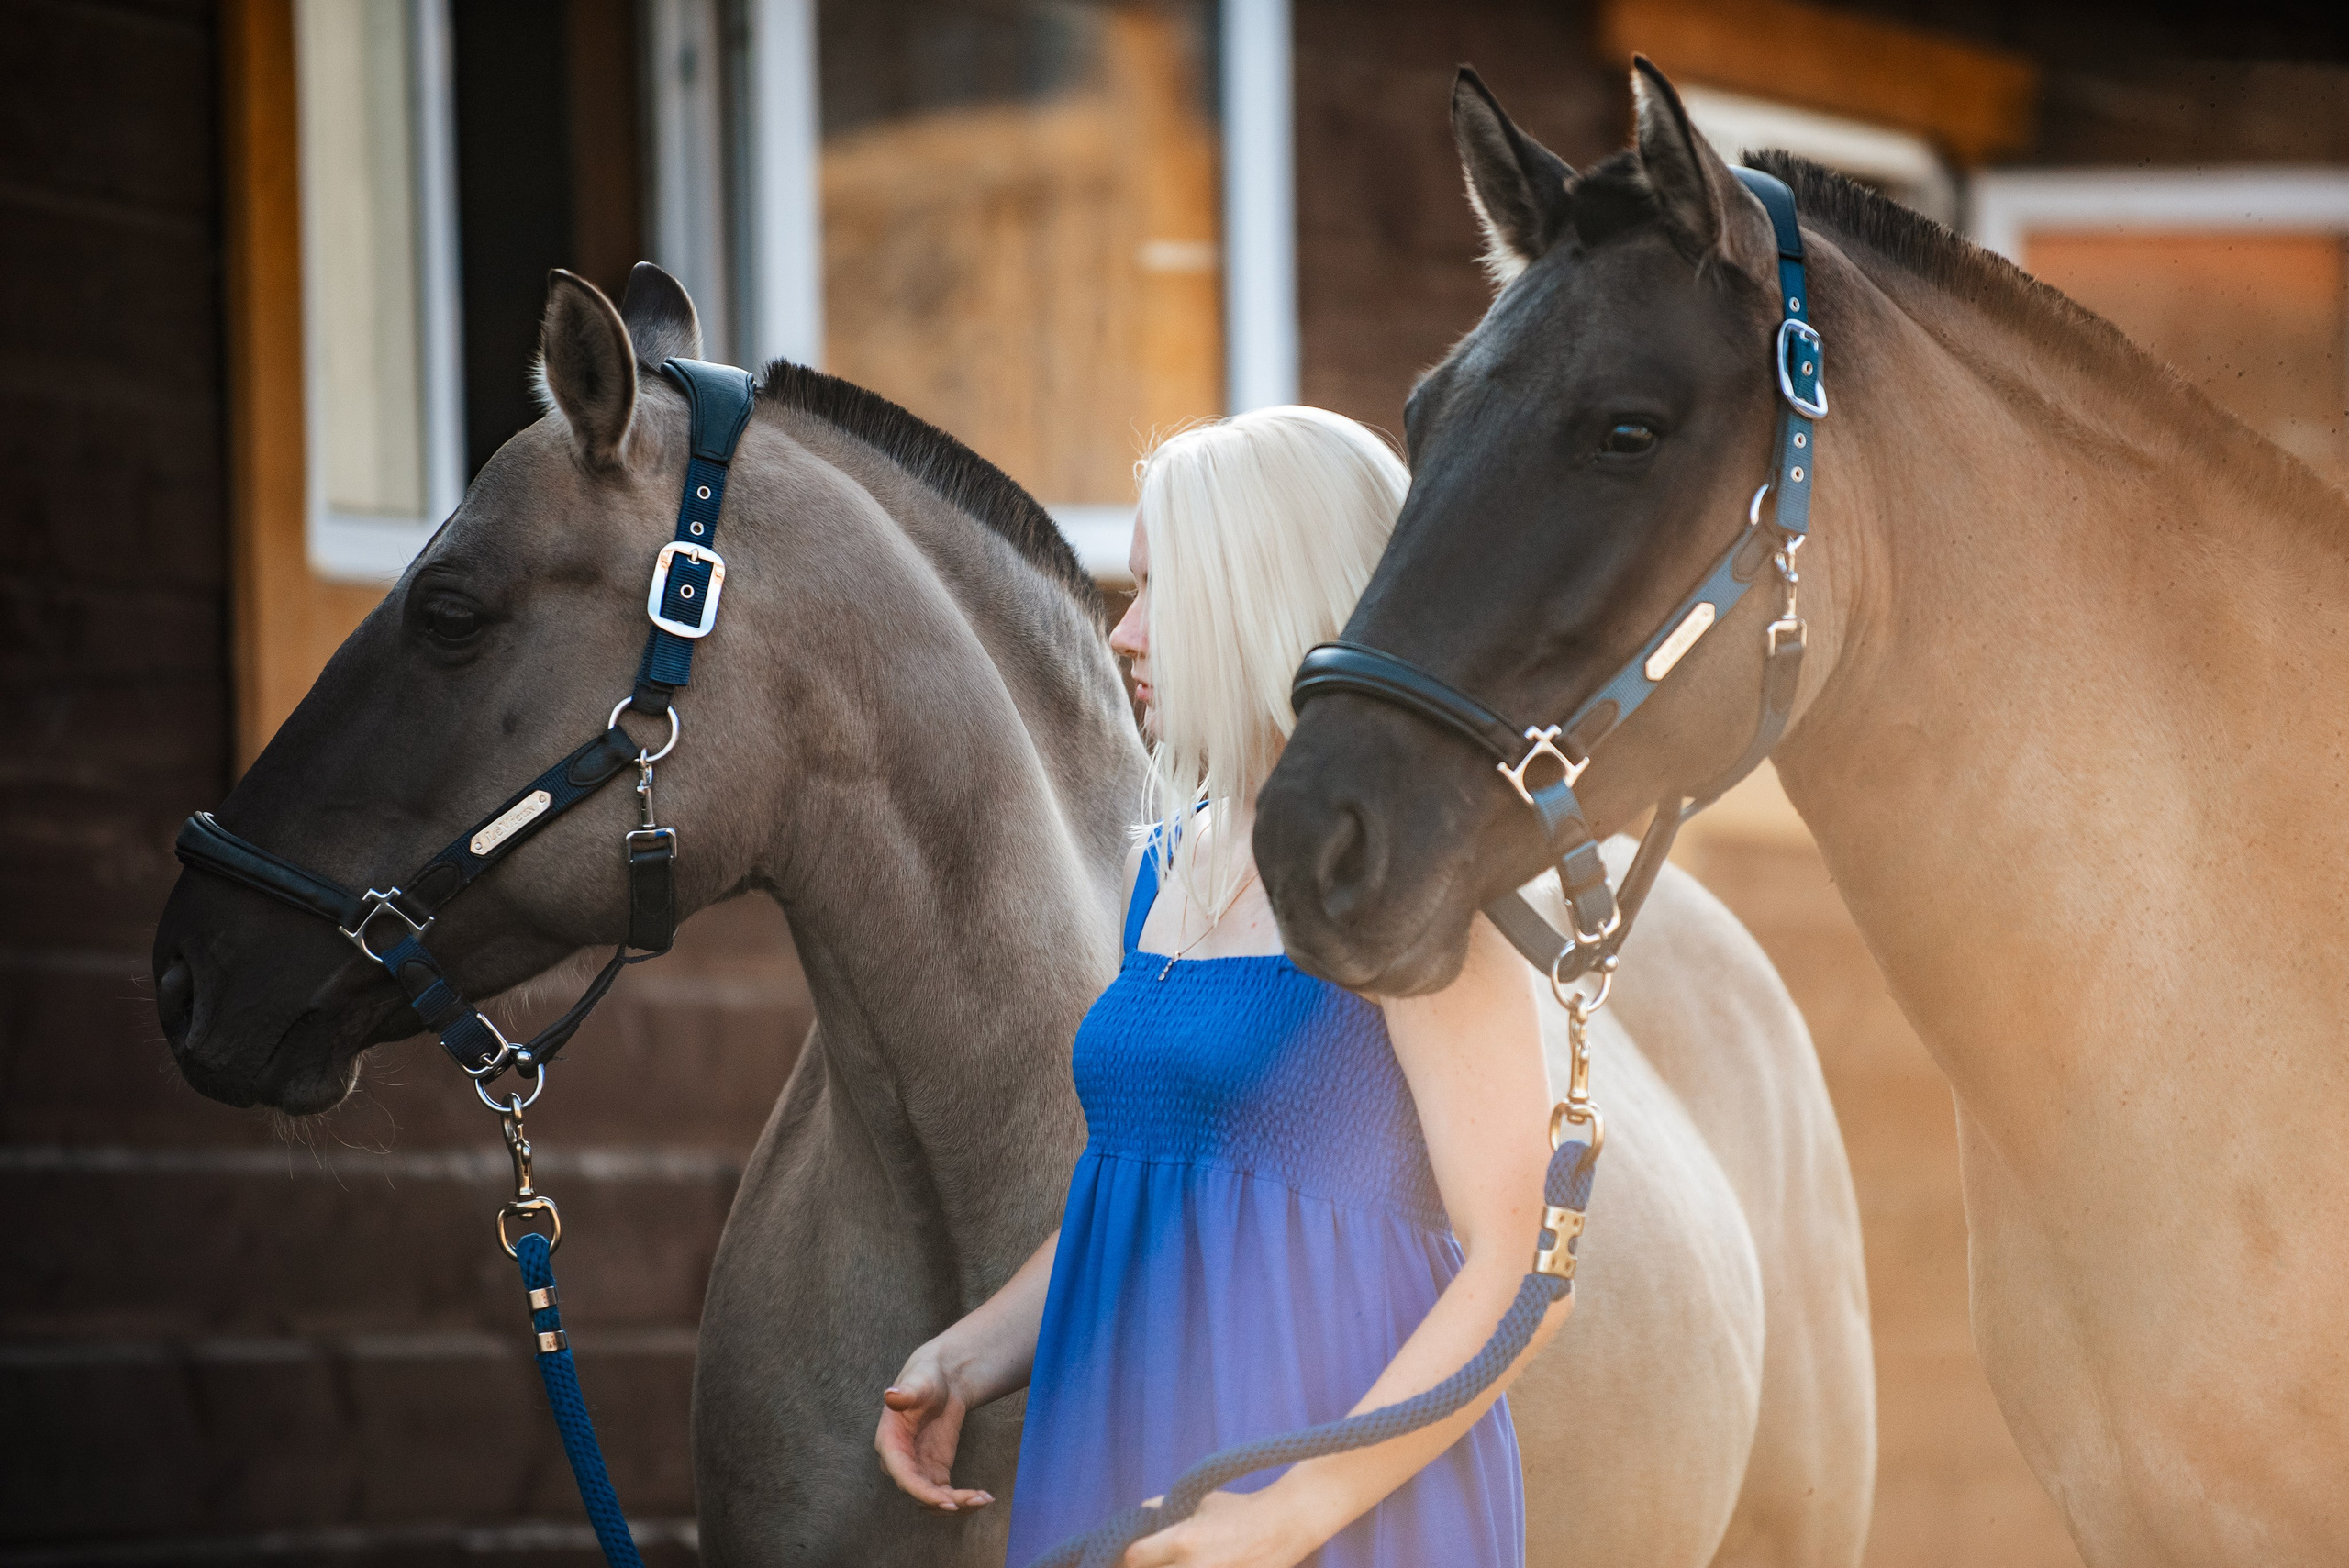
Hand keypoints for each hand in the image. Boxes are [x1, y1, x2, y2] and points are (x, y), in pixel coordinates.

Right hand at [874, 1350, 994, 1512]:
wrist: (940, 1381)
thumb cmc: (925, 1379)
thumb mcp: (918, 1383)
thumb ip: (906, 1392)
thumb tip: (891, 1395)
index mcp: (890, 1444)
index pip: (904, 1476)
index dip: (923, 1493)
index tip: (948, 1502)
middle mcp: (900, 1463)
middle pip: (920, 1494)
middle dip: (946, 1502)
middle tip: (975, 1500)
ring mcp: (918, 1470)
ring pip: (933, 1501)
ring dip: (958, 1505)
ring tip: (985, 1499)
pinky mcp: (935, 1472)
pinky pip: (945, 1495)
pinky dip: (963, 1500)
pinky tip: (984, 1497)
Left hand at [1122, 1489, 1311, 1567]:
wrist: (1283, 1526)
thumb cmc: (1238, 1510)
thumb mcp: (1198, 1499)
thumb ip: (1161, 1507)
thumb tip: (1135, 1518)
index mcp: (1183, 1540)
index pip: (1135, 1558)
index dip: (1128, 1558)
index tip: (1131, 1557)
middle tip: (1150, 1565)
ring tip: (1175, 1566)